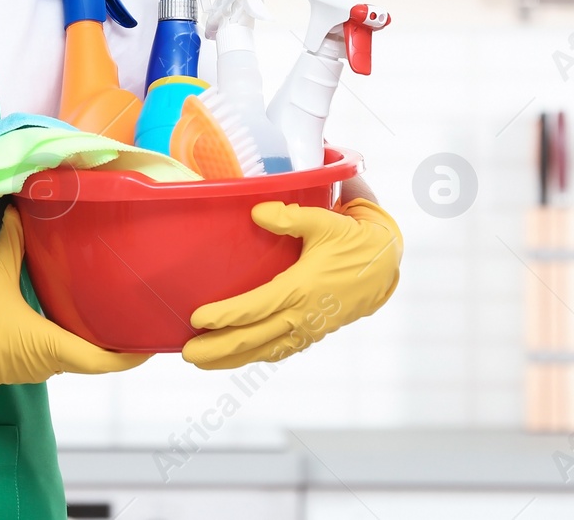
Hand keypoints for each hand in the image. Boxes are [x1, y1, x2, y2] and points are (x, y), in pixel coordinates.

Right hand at [0, 206, 146, 412]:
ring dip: (99, 341)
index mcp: (51, 347)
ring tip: (118, 313)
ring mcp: (38, 367)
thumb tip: (16, 210)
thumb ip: (11, 245)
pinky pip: (63, 354)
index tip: (152, 342)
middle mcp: (51, 363)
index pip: (103, 361)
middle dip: (120, 343)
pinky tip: (82, 316)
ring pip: (79, 357)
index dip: (131, 354)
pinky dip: (78, 340)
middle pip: (97, 360)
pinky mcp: (27, 364)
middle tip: (140, 317)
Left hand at [182, 198, 401, 370]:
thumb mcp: (324, 222)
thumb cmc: (353, 239)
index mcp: (303, 287)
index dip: (225, 316)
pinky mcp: (315, 332)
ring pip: (265, 350)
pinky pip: (281, 350)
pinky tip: (238, 357)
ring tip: (202, 362)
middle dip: (219, 349)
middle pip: (254, 339)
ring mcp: (310, 328)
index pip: (256, 308)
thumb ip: (290, 217)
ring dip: (233, 358)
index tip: (198, 319)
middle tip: (188, 354)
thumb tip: (257, 211)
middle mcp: (304, 314)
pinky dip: (257, 355)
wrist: (385, 264)